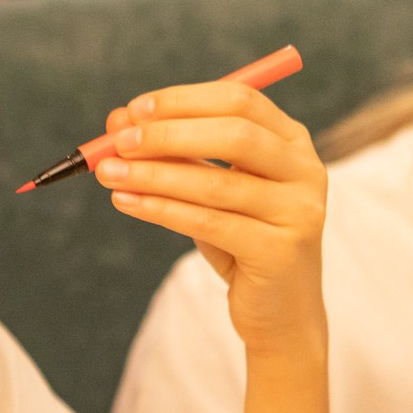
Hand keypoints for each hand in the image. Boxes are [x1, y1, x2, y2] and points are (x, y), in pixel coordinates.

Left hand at [92, 81, 326, 358]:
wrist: (280, 312)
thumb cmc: (240, 240)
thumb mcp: (208, 189)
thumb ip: (173, 152)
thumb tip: (117, 121)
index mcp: (291, 141)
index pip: (240, 100)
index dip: (184, 100)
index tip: (135, 109)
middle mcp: (304, 170)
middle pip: (235, 135)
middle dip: (168, 134)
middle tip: (118, 142)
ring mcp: (298, 211)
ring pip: (216, 184)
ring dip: (154, 174)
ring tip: (108, 173)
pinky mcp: (280, 251)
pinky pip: (209, 223)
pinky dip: (161, 209)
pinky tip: (127, 201)